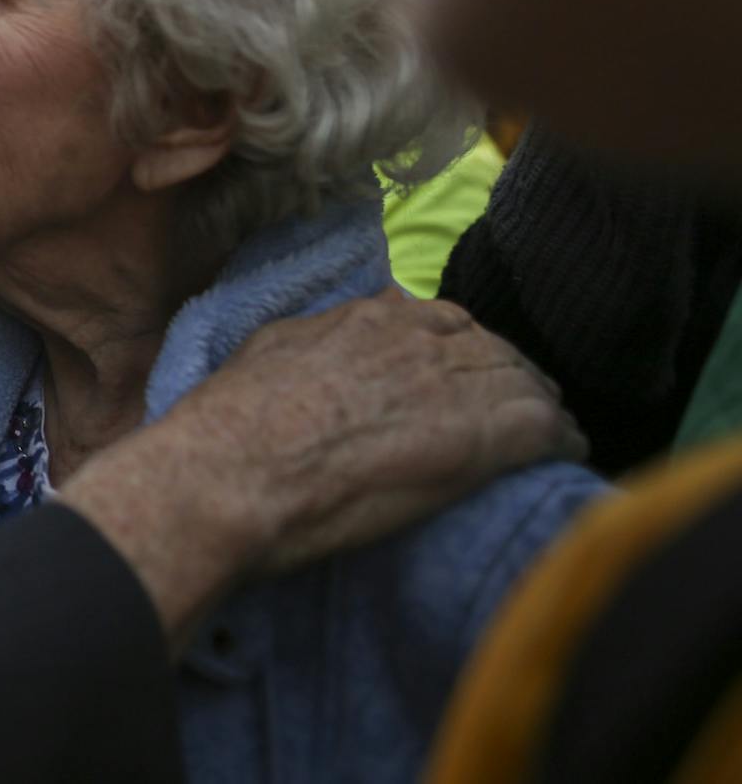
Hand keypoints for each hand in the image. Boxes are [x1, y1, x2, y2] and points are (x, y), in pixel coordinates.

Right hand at [61, 291, 583, 645]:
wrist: (232, 473)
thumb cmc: (228, 426)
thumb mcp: (264, 354)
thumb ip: (312, 339)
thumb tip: (325, 338)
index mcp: (364, 318)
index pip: (439, 318)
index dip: (456, 348)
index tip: (459, 374)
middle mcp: (415, 338)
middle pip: (490, 347)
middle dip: (506, 373)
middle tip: (516, 405)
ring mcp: (448, 384)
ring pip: (524, 380)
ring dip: (538, 404)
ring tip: (548, 431)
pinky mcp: (477, 437)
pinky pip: (545, 426)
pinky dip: (560, 439)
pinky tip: (564, 454)